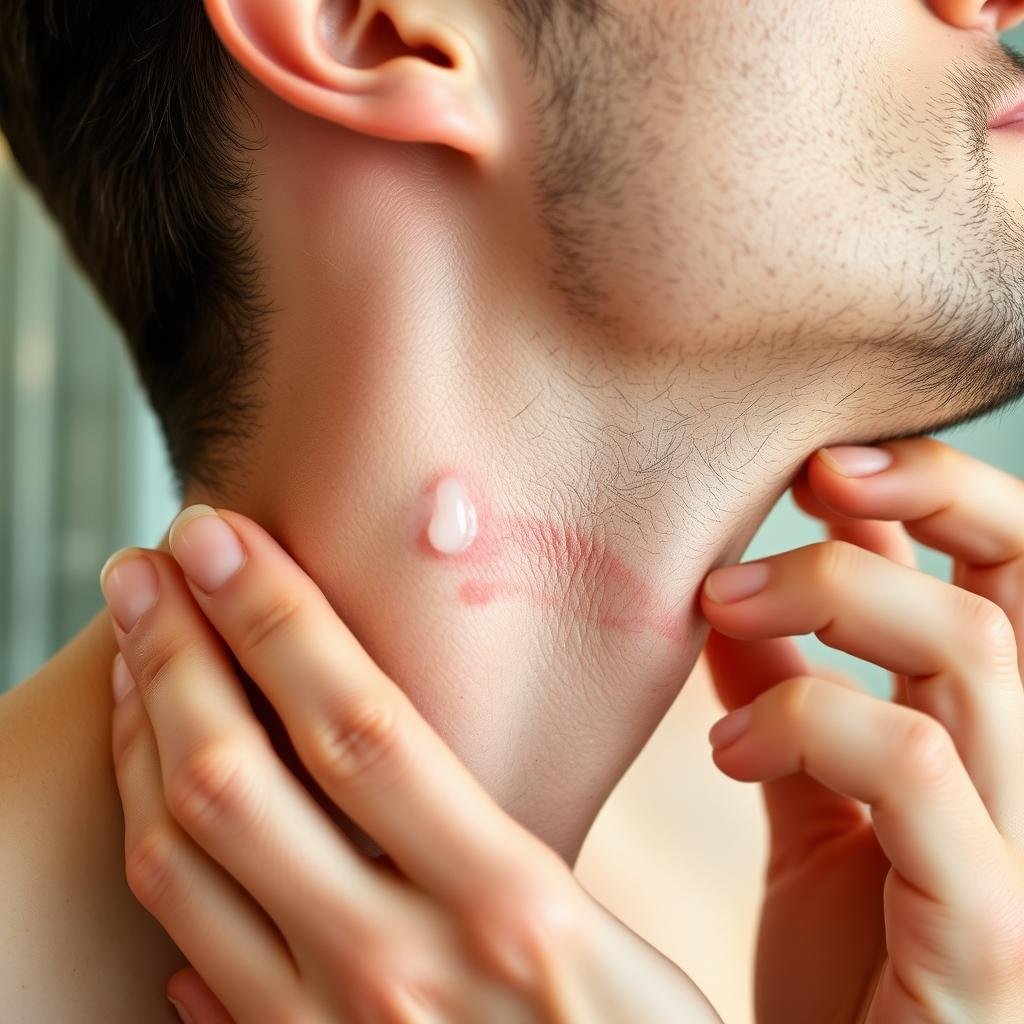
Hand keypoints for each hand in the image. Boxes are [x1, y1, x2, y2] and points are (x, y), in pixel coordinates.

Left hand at [101, 507, 718, 1022]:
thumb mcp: (614, 937)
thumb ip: (519, 852)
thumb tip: (402, 748)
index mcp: (511, 905)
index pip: (356, 723)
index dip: (274, 615)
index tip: (220, 535)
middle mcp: (401, 967)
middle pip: (239, 779)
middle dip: (176, 650)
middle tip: (146, 562)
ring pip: (184, 864)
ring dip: (142, 738)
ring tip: (133, 653)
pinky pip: (188, 964)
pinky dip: (157, 867)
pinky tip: (147, 802)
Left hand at [701, 438, 1023, 1023]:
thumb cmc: (843, 970)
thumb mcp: (812, 805)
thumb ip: (793, 695)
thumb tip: (735, 594)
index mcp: (997, 742)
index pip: (1018, 569)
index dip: (939, 488)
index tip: (818, 464)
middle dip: (910, 500)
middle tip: (791, 493)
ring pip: (973, 656)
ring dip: (831, 597)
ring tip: (717, 609)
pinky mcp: (992, 937)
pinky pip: (923, 777)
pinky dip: (814, 724)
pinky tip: (729, 747)